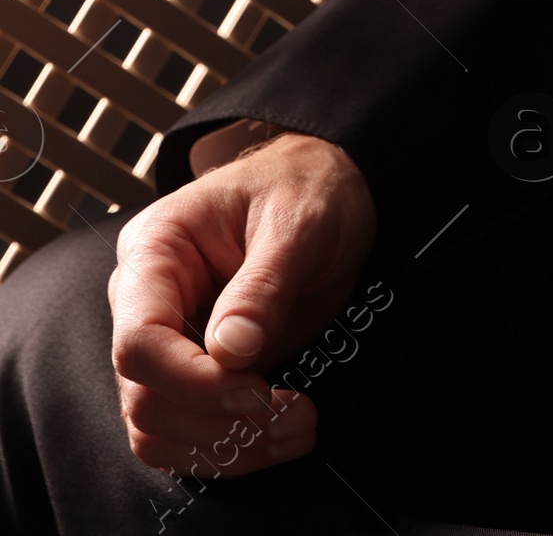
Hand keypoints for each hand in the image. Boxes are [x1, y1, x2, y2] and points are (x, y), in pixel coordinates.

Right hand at [108, 125, 376, 479]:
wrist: (328, 188)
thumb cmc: (307, 188)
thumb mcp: (298, 221)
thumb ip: (263, 284)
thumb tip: (230, 354)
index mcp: (155, 252)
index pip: (138, 342)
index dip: (192, 382)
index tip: (258, 393)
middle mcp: (148, 302)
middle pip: (145, 397)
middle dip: (218, 422)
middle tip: (294, 415)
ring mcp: (169, 341)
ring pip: (160, 430)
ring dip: (228, 448)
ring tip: (297, 430)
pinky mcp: (196, 371)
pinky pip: (189, 434)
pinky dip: (233, 450)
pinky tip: (283, 435)